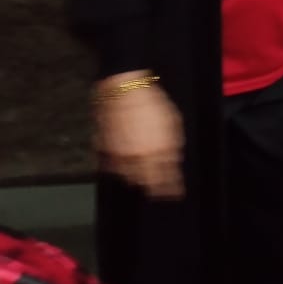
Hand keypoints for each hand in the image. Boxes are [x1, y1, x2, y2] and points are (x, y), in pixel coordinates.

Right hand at [93, 78, 183, 198]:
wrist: (125, 89)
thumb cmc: (152, 102)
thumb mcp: (172, 122)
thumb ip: (173, 145)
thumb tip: (174, 160)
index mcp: (159, 150)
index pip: (167, 178)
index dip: (172, 188)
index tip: (175, 194)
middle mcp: (140, 156)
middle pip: (147, 182)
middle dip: (154, 186)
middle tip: (159, 188)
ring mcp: (121, 155)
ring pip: (130, 177)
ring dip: (138, 177)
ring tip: (143, 173)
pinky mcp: (106, 151)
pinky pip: (114, 167)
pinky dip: (121, 167)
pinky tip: (127, 161)